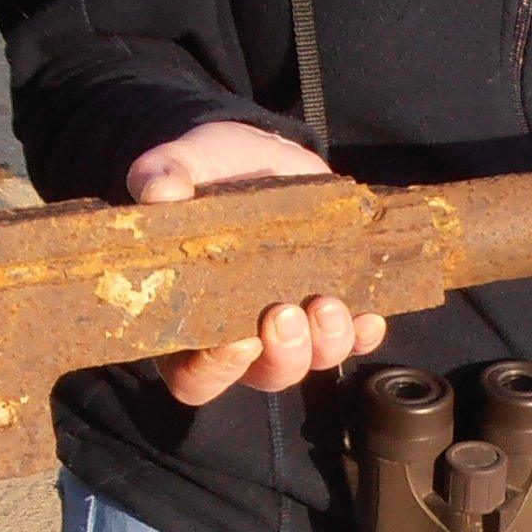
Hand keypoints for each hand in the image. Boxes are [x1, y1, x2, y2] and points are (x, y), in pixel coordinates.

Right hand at [126, 122, 387, 405]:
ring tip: (327, 304)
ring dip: (326, 343)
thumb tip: (160, 192)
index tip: (238, 340)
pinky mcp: (330, 306)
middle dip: (283, 355)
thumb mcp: (177, 166)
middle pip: (264, 375)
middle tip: (286, 314)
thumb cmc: (204, 173)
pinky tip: (370, 314)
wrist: (255, 155)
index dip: (214, 371)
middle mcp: (241, 335)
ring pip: (313, 360)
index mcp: (188, 321)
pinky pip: (355, 337)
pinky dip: (365, 333)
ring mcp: (291, 325)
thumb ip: (161, 177)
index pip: (193, 376)